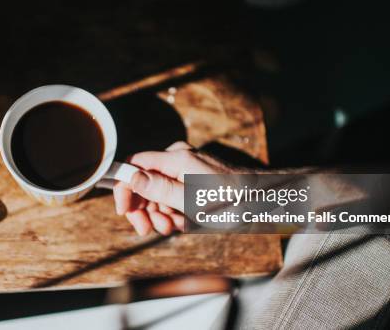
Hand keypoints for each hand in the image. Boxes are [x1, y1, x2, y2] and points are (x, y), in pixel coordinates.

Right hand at [113, 141, 233, 235]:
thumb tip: (131, 178)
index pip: (135, 165)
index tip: (124, 211)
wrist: (265, 200)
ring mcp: (186, 169)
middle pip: (145, 181)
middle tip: (149, 230)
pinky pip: (173, 194)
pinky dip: (173, 211)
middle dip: (145, 208)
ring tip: (172, 228)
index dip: (124, 187)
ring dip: (160, 213)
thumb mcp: (191, 199)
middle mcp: (178, 159)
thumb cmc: (232, 200)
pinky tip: (181, 223)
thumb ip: (159, 188)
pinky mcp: (193, 180)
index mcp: (175, 158)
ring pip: (158, 192)